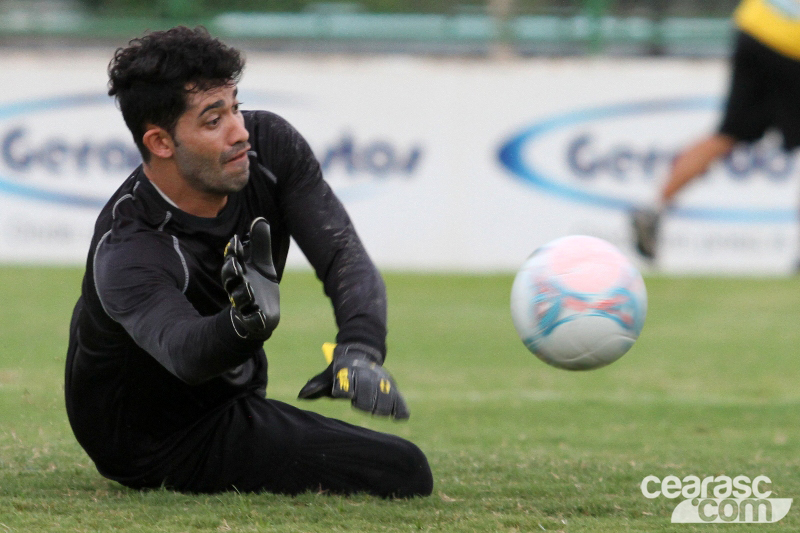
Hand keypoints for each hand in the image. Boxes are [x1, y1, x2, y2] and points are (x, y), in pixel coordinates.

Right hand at [221, 217, 279, 339]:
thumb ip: (260, 244)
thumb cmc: (258, 285)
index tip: (236, 240)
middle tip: (235, 263)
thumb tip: (260, 218)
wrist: (262, 315)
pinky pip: (252, 319)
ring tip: (248, 288)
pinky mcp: (253, 320)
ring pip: (240, 298)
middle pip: (231, 278)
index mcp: (240, 273)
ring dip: (242, 293)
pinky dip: (254, 318)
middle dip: (232, 271)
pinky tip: (259, 315)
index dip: (234, 251)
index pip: (234, 260)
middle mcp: (239, 287)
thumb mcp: (262, 264)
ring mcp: (245, 304)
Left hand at [298, 343, 409, 418]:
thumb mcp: (327, 375)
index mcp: (348, 371)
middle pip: (368, 388)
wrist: (360, 353)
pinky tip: (400, 417)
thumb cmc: (339, 371)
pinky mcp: (392, 386)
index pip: (347, 382)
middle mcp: (366, 374)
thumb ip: (316, 386)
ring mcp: (380, 380)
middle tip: (360, 406)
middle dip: (365, 398)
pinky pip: (399, 398)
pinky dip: (400, 407)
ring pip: (385, 393)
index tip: (343, 394)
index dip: (345, 388)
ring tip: (378, 413)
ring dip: (382, 405)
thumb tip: (301, 395)